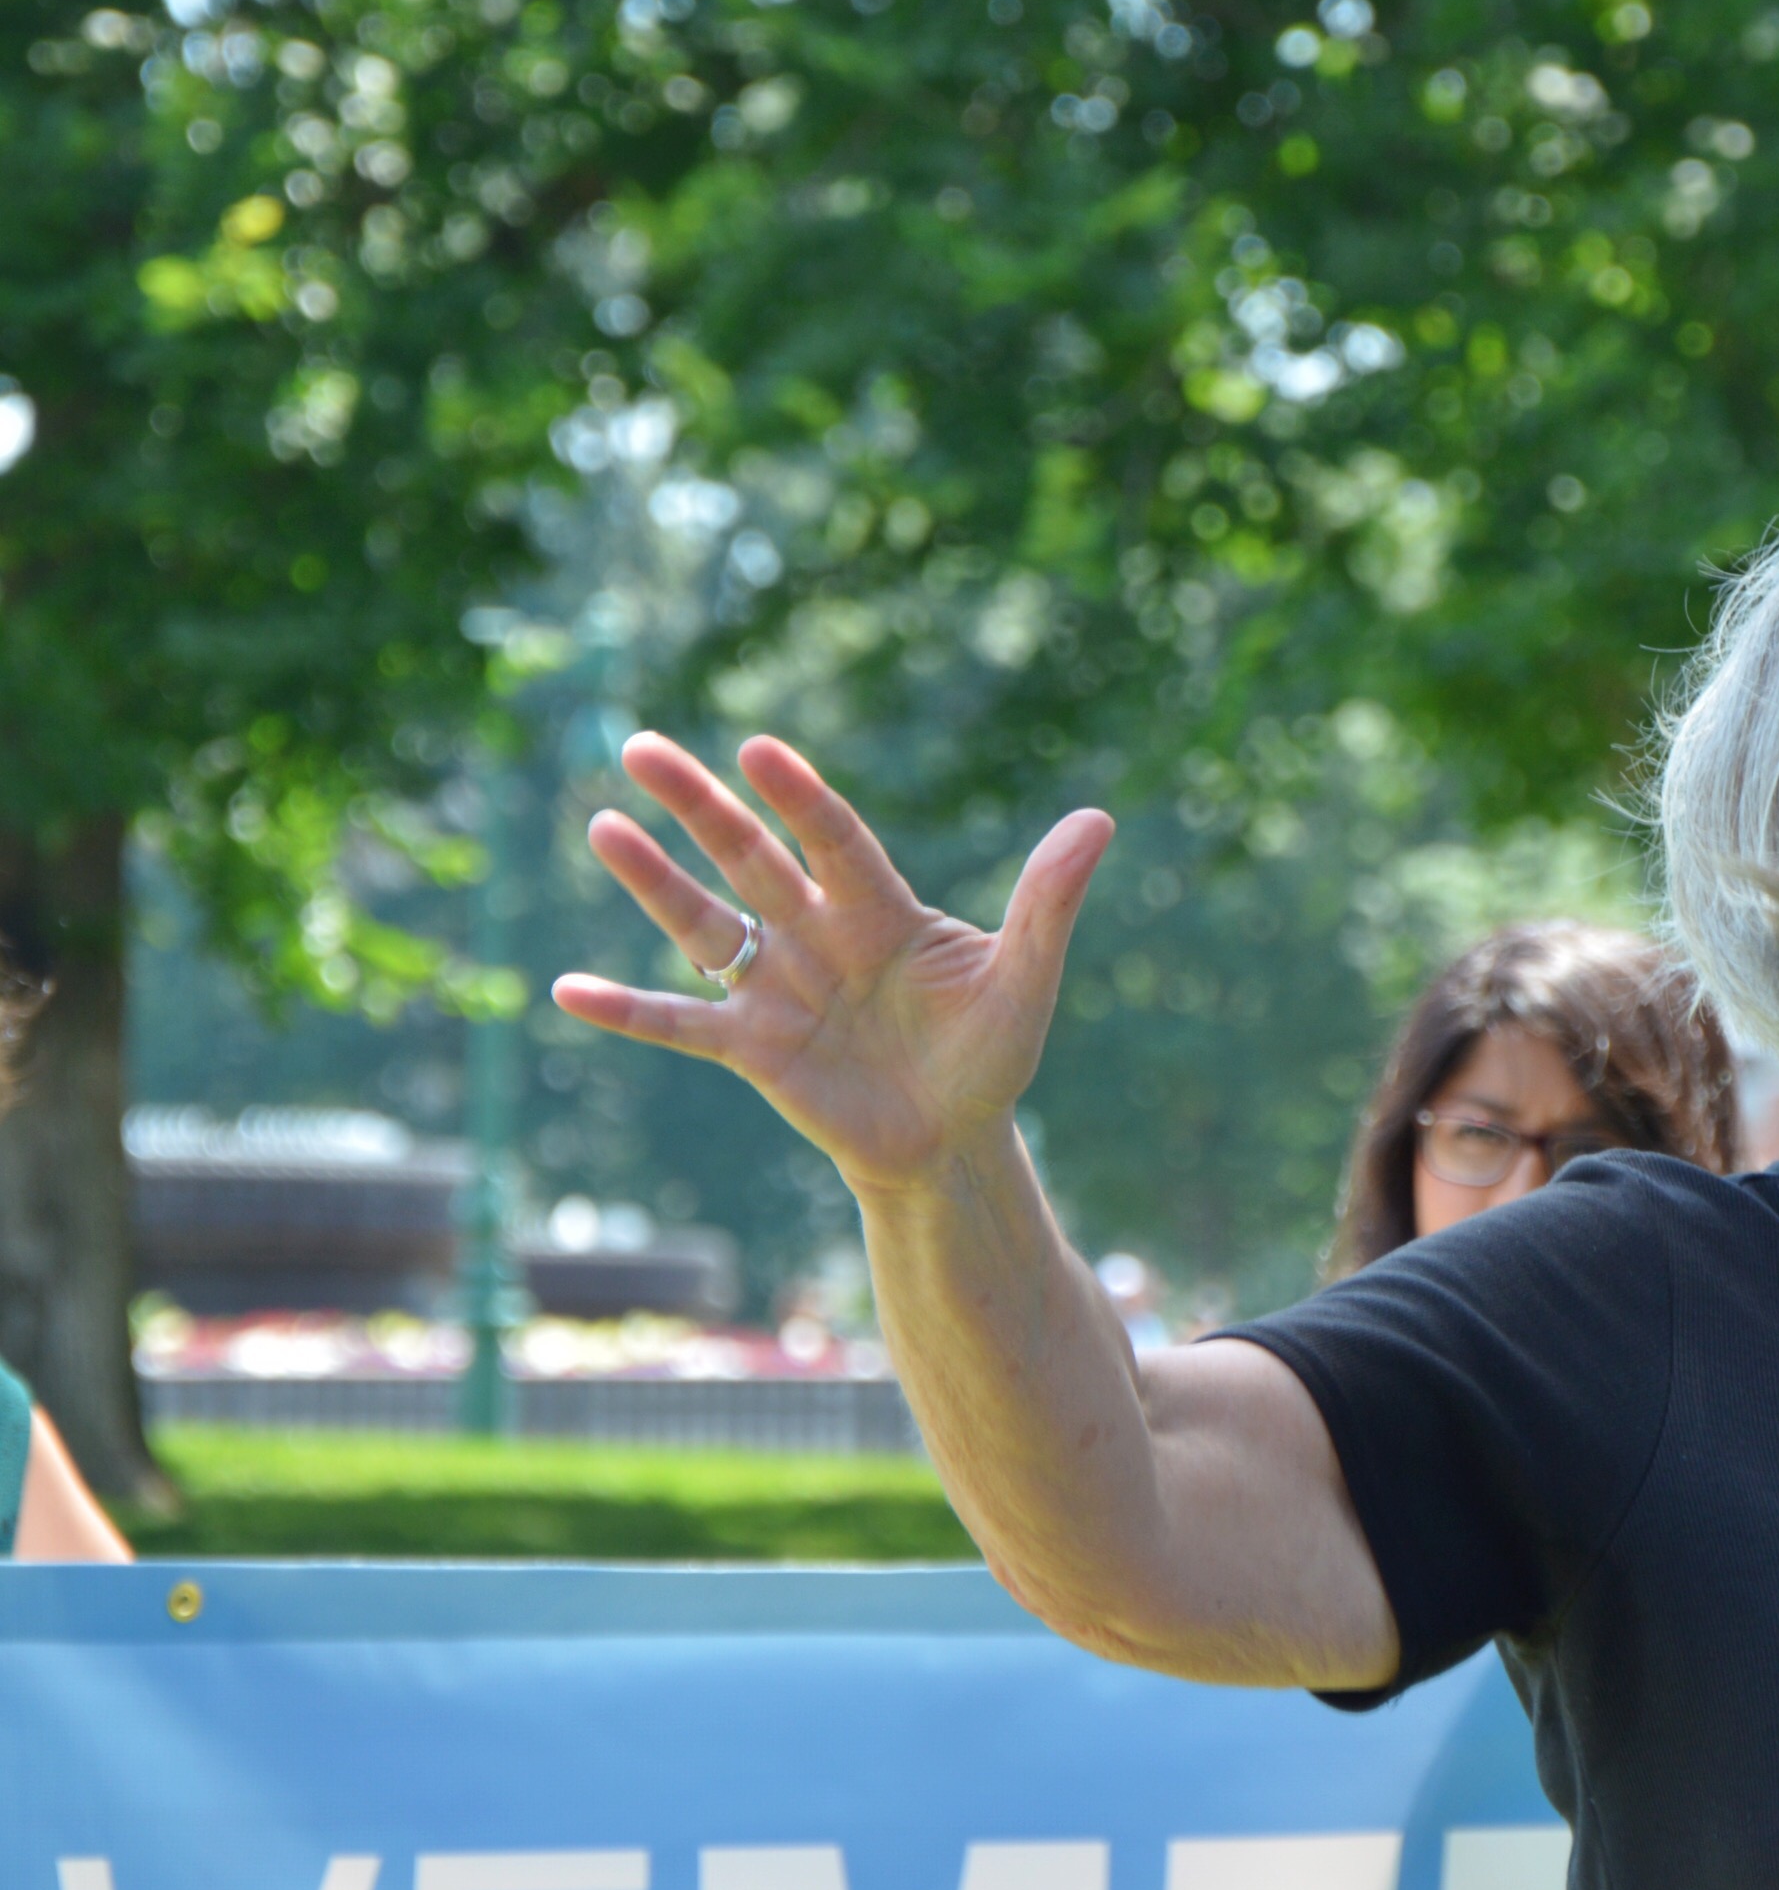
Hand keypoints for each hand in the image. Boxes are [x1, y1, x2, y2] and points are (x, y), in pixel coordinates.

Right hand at [550, 732, 1111, 1193]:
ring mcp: (778, 989)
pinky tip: (568, 991)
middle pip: (750, 857)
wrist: (953, 1143)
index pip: (834, 839)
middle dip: (699, 805)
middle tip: (640, 746)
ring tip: (603, 827)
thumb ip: (1049, 903)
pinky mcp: (753, 1050)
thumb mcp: (1025, 980)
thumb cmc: (989, 1054)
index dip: (798, 798)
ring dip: (653, 881)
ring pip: (705, 924)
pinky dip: (628, 1011)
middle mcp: (817, 935)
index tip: (758, 749)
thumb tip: (1099, 821)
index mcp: (881, 909)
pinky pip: (681, 1025)